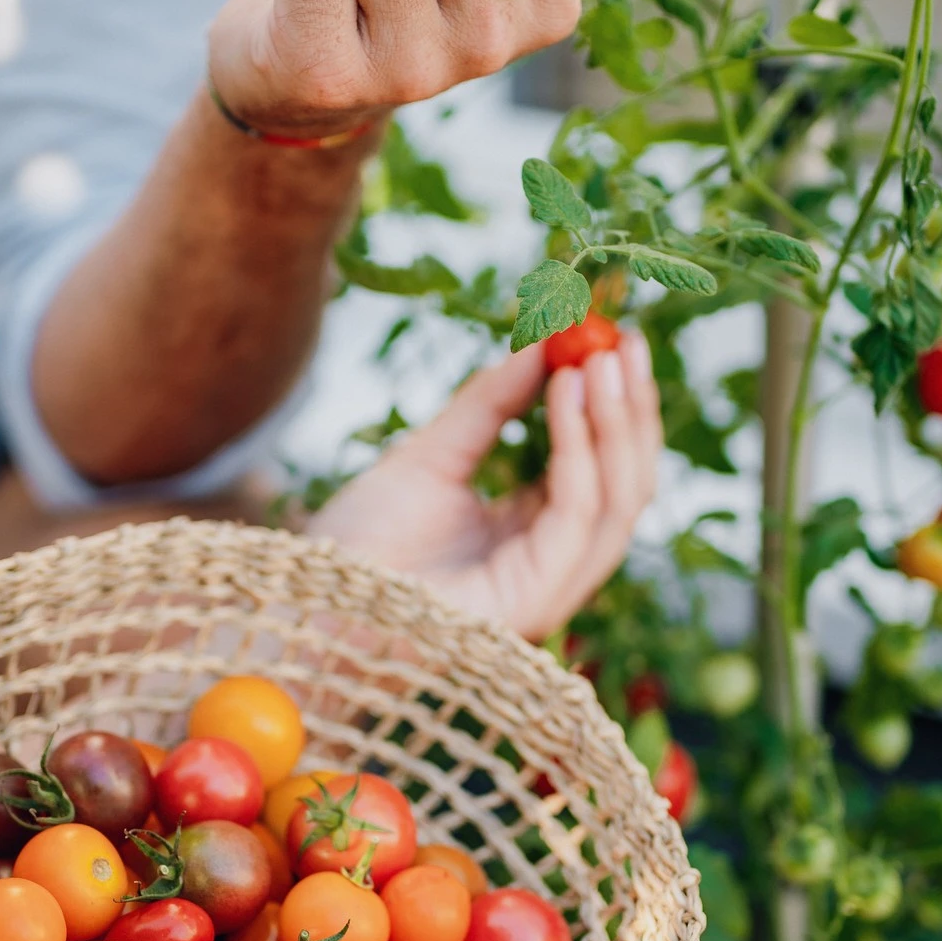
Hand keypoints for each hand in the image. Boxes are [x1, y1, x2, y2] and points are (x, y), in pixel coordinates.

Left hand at [311, 334, 661, 640]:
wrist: (310, 598)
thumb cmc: (360, 542)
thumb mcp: (431, 455)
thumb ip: (489, 405)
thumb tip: (543, 344)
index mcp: (533, 541)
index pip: (601, 473)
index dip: (615, 408)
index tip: (616, 340)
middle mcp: (552, 569)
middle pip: (624, 488)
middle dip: (630, 411)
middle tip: (626, 340)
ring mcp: (547, 590)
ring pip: (616, 503)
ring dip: (616, 423)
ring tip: (600, 357)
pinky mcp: (532, 601)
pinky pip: (577, 515)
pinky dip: (580, 448)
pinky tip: (566, 391)